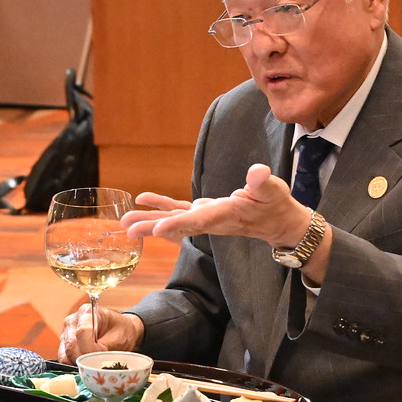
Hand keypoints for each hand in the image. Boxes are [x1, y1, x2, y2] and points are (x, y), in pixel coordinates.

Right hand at [57, 303, 142, 359]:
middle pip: (71, 345)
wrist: (118, 331)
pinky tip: (87, 364)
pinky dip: (75, 365)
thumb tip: (93, 360)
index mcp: (87, 312)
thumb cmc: (120, 331)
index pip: (82, 332)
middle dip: (85, 359)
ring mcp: (65, 334)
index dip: (91, 348)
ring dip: (80, 363)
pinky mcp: (63, 346)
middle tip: (99, 363)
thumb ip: (105, 347)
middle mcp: (72, 321)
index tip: (102, 355)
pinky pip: (64, 359)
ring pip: (65, 354)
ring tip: (94, 363)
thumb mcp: (119, 337)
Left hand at [125, 163, 312, 248]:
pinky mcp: (205, 212)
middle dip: (152, 227)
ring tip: (125, 222)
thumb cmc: (277, 206)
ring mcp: (206, 218)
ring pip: (173, 220)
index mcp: (226, 215)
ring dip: (149, 220)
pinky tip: (144, 199)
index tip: (158, 228)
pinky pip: (179, 210)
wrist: (277, 223)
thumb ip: (263, 183)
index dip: (179, 224)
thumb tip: (257, 172)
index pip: (199, 221)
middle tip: (127, 230)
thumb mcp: (274, 192)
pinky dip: (161, 205)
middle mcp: (211, 220)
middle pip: (178, 226)